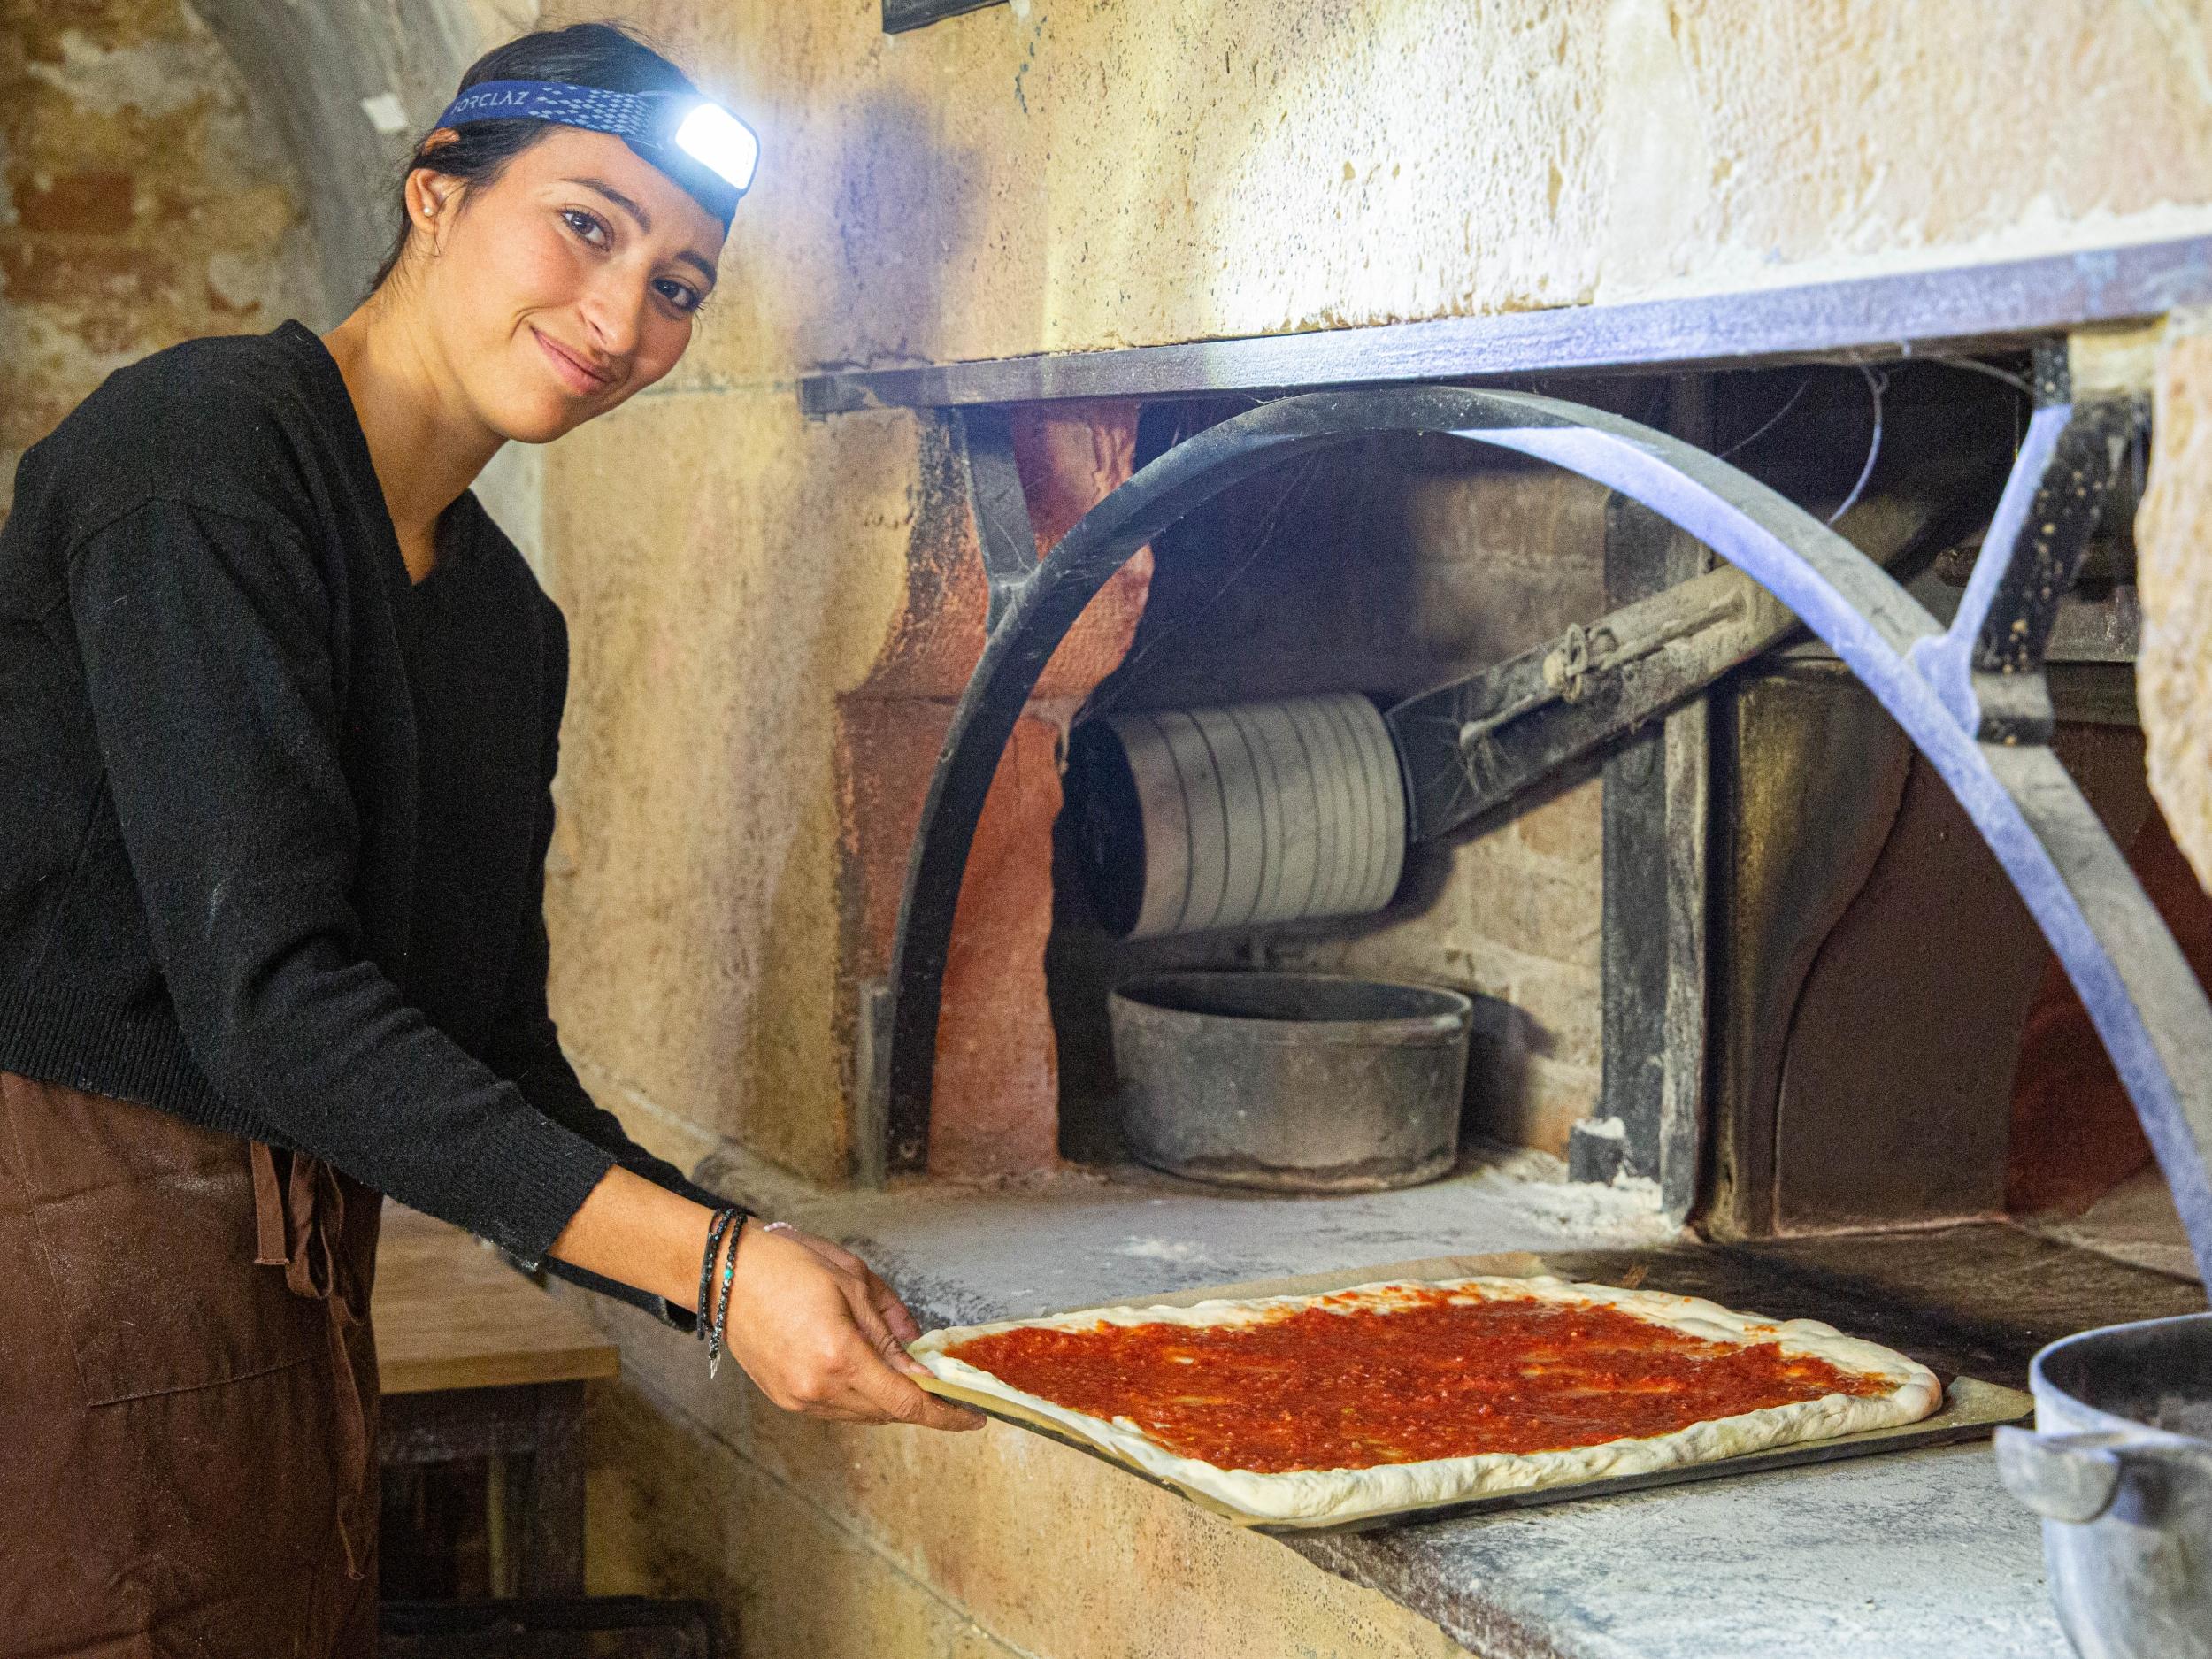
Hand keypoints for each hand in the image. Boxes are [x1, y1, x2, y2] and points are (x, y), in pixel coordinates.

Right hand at [722, 1221, 982, 1431]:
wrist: (725, 1273)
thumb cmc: (787, 1265)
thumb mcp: (854, 1282)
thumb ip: (891, 1326)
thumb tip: (920, 1356)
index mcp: (840, 1356)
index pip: (905, 1402)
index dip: (944, 1414)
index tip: (973, 1418)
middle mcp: (817, 1388)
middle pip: (886, 1412)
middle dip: (918, 1399)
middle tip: (940, 1379)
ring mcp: (798, 1399)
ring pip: (862, 1413)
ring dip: (887, 1397)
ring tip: (899, 1367)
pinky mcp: (785, 1400)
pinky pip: (837, 1409)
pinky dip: (859, 1395)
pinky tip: (864, 1368)